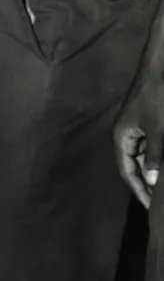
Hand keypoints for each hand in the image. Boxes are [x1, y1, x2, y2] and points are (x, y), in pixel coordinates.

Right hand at [114, 77, 163, 207]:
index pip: (127, 171)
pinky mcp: (145, 124)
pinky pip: (148, 147)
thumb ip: (154, 156)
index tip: (151, 209)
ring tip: (163, 191)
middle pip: (132, 165)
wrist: (159, 71)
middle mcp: (125, 135)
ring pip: (141, 157)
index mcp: (121, 137)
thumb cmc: (156, 100)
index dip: (139, 190)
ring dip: (151, 172)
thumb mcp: (157, 130)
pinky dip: (155, 160)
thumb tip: (152, 182)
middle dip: (145, 184)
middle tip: (159, 204)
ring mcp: (135, 129)